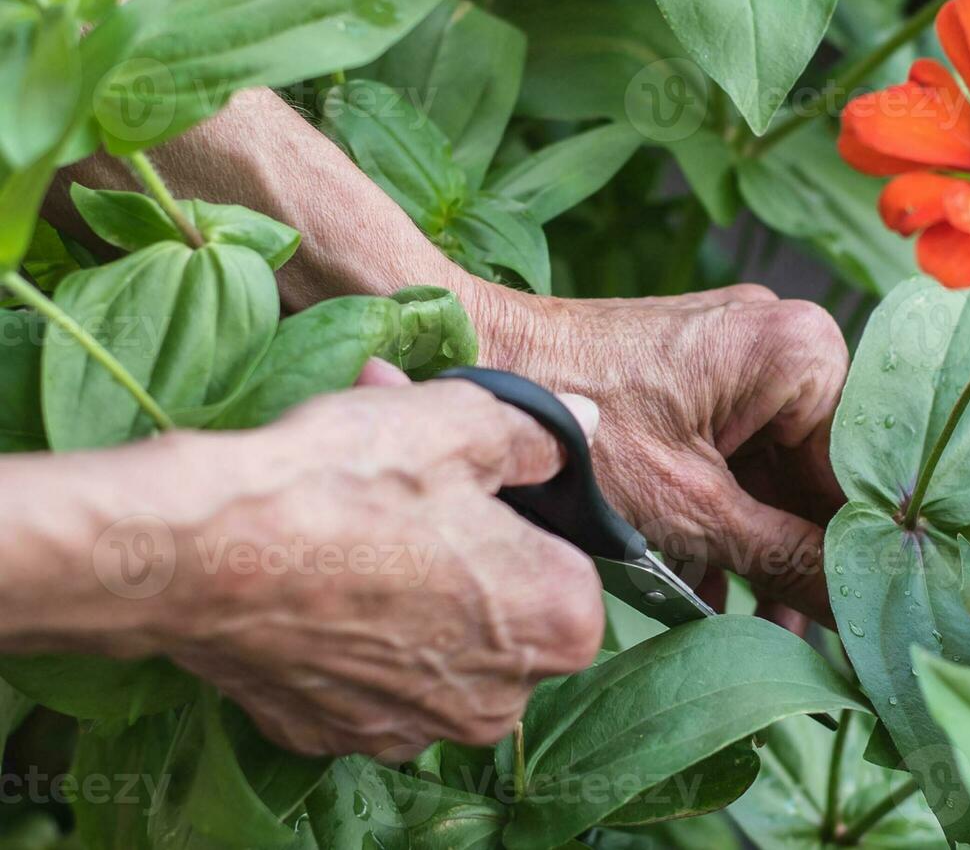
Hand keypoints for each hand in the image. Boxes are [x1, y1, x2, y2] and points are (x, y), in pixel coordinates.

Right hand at [159, 371, 605, 756]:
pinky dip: (351, 632)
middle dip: (463, 545)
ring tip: (352, 517)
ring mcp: (415, 728)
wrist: (199, 551)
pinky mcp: (337, 735)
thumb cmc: (347, 482)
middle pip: (502, 608)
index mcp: (558, 623)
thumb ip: (537, 432)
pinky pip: (367, 675)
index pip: (567, 562)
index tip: (467, 483)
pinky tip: (316, 579)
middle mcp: (501, 700)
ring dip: (407, 586)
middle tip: (406, 487)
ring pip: (434, 643)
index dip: (518, 514)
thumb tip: (582, 423)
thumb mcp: (459, 421)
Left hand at [480, 285, 849, 623]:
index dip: (857, 550)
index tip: (859, 617)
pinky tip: (707, 589)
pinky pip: (734, 457)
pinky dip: (722, 518)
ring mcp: (736, 358)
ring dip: (758, 549)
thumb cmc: (582, 428)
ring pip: (772, 473)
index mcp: (802, 352)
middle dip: (801, 557)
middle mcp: (781, 341)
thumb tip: (859, 608)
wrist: (477, 363)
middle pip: (816, 472)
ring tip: (754, 629)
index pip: (857, 470)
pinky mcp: (697, 378)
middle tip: (803, 639)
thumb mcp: (695, 512)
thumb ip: (788, 560)